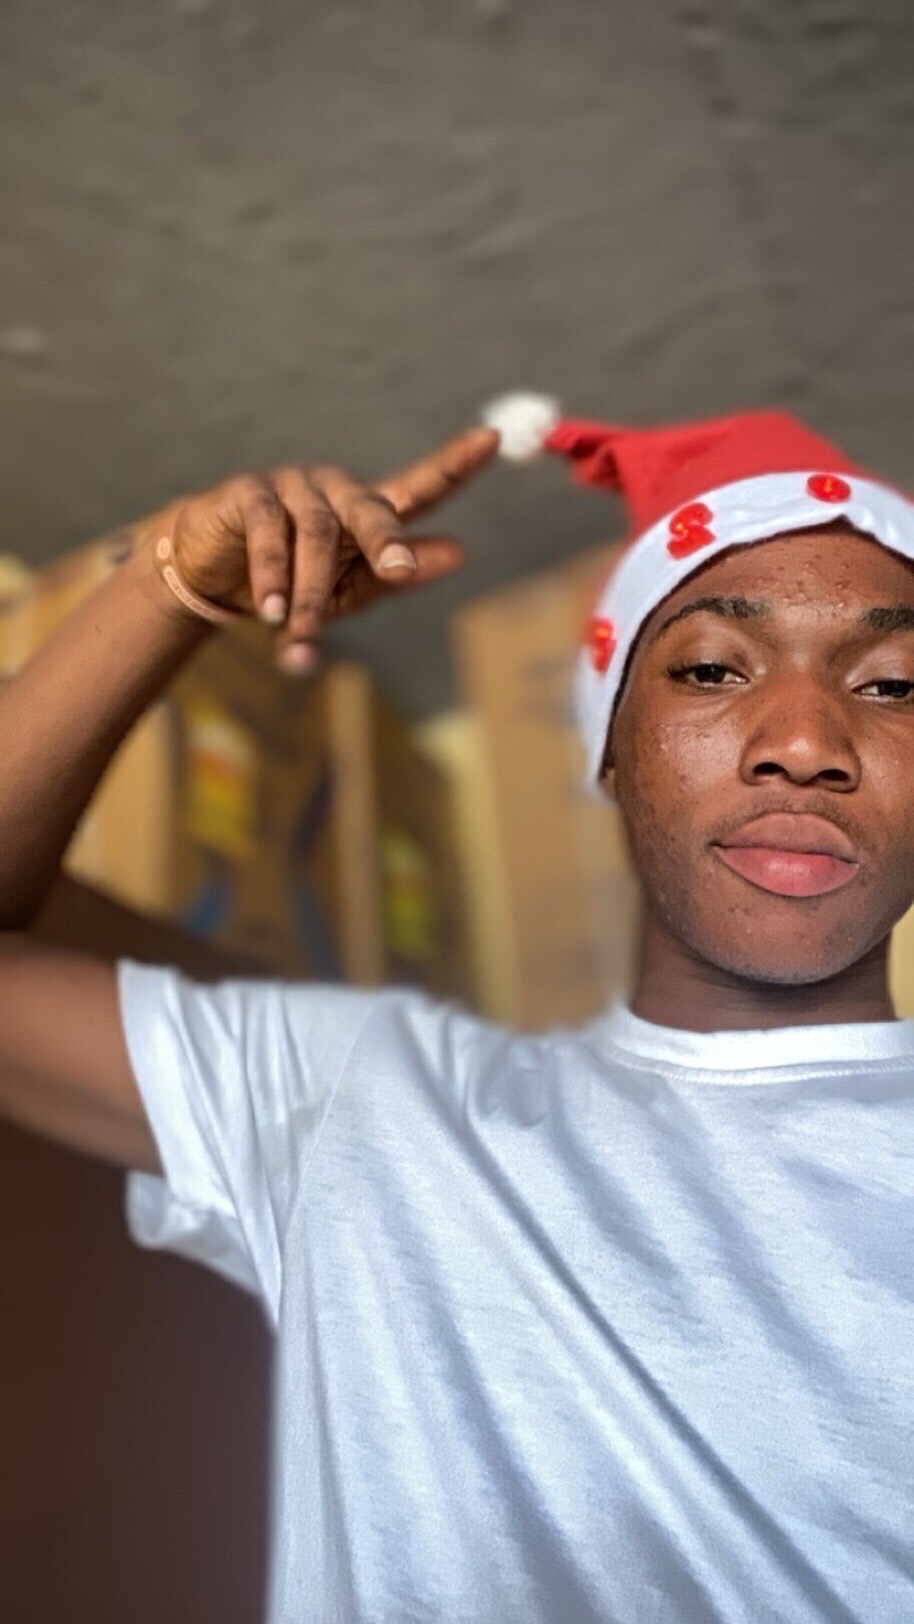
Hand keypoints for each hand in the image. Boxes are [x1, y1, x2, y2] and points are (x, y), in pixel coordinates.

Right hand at [163, 426, 498, 670]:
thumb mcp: (347, 590)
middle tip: (398, 573)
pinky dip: (271, 574)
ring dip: (310, 592)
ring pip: (317, 533)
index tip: (491, 439)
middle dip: (386, 542)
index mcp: (368, 511)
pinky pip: (269, 530)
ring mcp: (292, 484)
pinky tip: (272, 611)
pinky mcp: (249, 491)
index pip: (420, 485)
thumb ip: (395, 574)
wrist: (212, 581)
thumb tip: (458, 553)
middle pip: (371, 508)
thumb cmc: (292, 585)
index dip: (455, 463)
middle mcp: (336, 488)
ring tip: (300, 634)